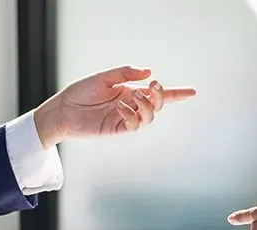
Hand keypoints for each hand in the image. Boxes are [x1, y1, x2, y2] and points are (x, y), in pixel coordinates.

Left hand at [33, 65, 196, 147]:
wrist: (63, 109)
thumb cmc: (81, 92)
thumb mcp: (104, 77)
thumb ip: (126, 73)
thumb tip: (149, 72)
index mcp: (129, 92)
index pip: (156, 94)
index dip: (176, 94)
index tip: (193, 92)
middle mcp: (130, 106)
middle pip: (157, 105)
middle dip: (162, 95)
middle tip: (154, 86)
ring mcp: (124, 119)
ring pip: (149, 117)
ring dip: (147, 105)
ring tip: (134, 96)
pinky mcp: (116, 129)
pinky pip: (133, 125)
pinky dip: (132, 115)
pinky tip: (121, 107)